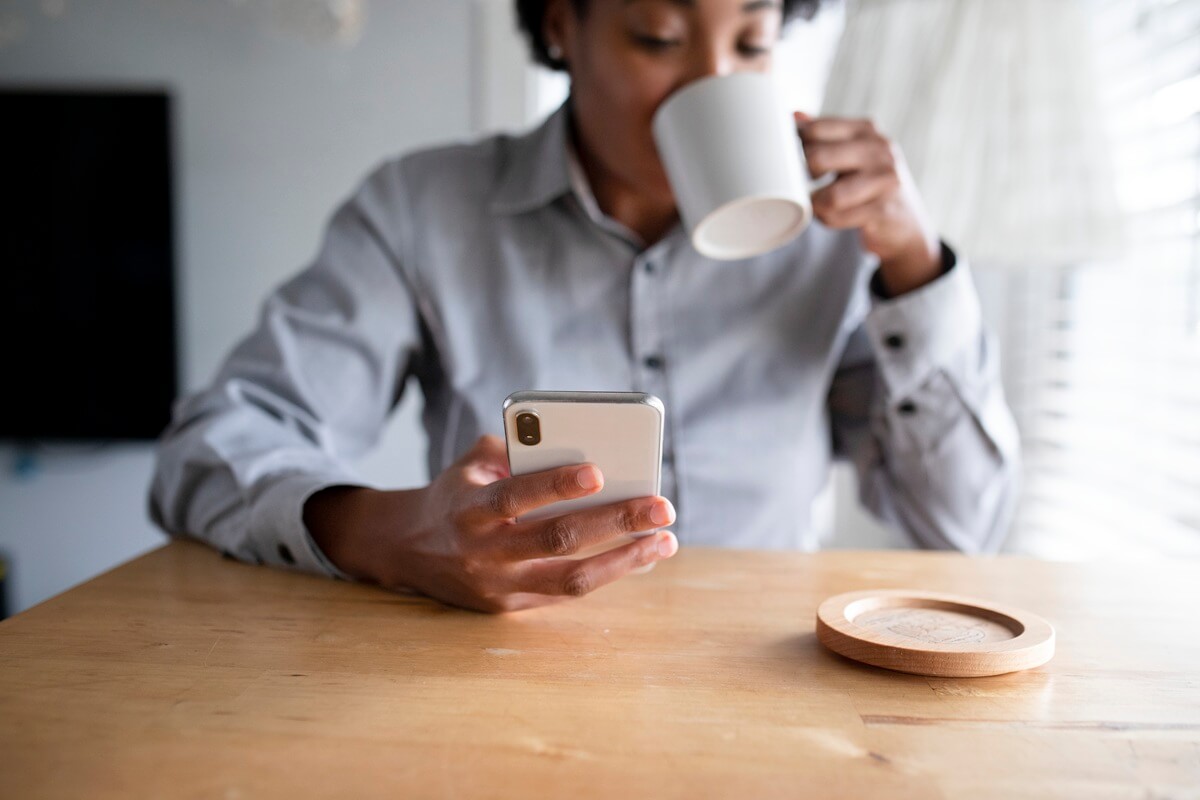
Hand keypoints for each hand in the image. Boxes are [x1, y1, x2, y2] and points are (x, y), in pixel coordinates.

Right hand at [304, 435, 677, 612]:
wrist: (407, 549)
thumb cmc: (456, 495)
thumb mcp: (471, 464)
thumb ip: (515, 450)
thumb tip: (578, 445)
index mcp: (470, 509)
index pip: (516, 496)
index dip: (556, 484)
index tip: (600, 471)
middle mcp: (483, 552)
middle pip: (557, 539)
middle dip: (616, 522)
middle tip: (662, 507)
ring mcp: (498, 586)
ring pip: (571, 580)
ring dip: (625, 560)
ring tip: (664, 541)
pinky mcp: (510, 608)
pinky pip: (568, 594)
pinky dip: (608, 574)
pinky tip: (641, 555)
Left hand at [795, 112, 942, 296]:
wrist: (905, 223)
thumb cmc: (869, 185)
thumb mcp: (852, 153)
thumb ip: (825, 135)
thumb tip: (793, 116)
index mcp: (866, 130)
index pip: (816, 129)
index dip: (795, 147)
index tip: (794, 161)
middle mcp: (878, 149)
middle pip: (817, 157)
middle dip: (803, 176)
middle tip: (808, 185)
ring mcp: (884, 179)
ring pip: (829, 195)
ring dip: (816, 204)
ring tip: (819, 204)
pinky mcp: (883, 210)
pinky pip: (837, 216)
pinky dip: (828, 219)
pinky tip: (833, 216)